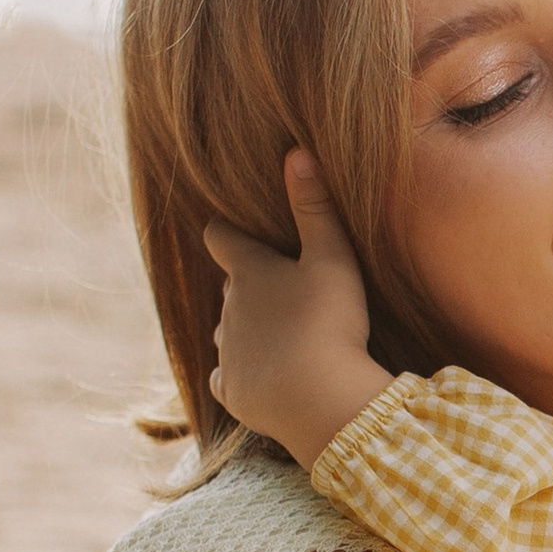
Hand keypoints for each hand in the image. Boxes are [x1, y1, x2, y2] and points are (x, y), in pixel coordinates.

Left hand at [206, 153, 393, 471]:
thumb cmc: (329, 323)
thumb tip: (296, 152)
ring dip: (247, 331)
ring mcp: (226, 352)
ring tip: (281, 338)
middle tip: (282, 292)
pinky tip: (265, 378)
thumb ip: (315, 208)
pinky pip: (227, 377)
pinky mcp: (232, 391)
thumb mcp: (332, 258)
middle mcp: (227, 309)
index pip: (219, 237)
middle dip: (247, 287)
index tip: (233, 229)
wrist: (319, 399)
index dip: (225, 231)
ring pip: (228, 332)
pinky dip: (242, 374)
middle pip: (229, 288)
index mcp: (248, 272)